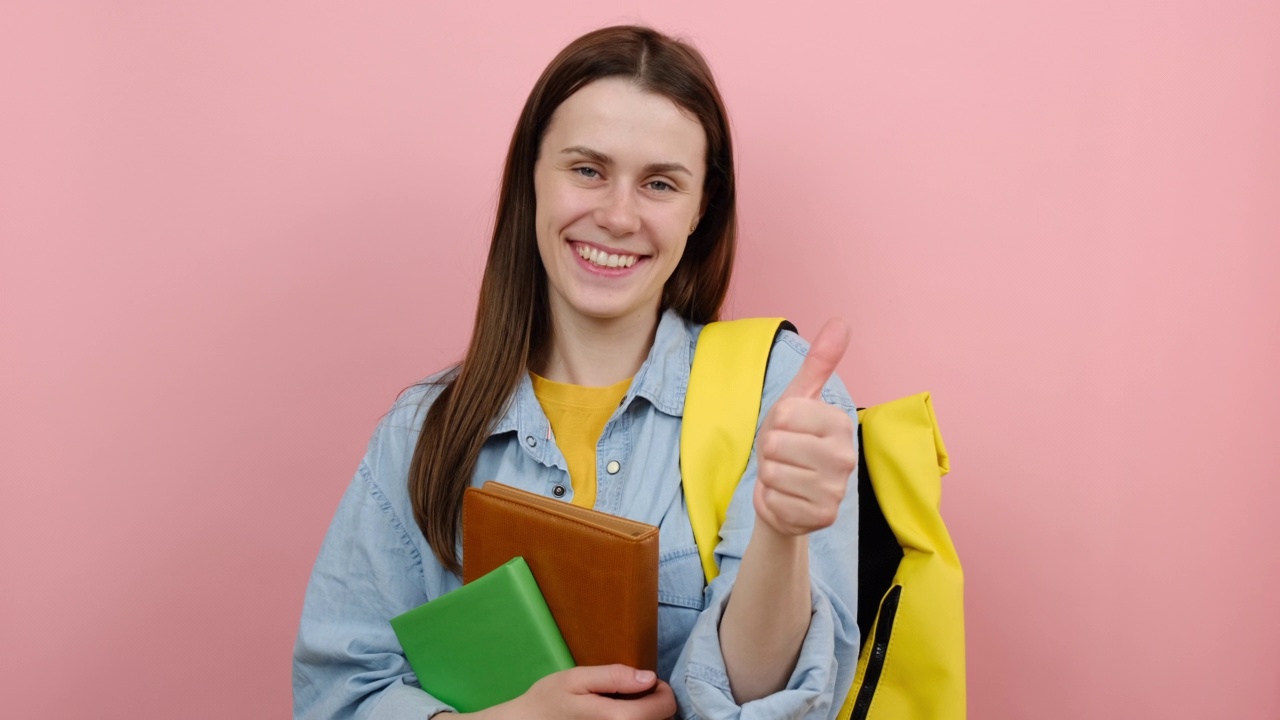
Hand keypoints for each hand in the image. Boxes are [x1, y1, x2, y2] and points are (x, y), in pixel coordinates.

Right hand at [463, 665, 675, 719]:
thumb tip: (648, 677)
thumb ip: (614, 677)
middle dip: (652, 704)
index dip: (660, 690)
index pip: (665, 706)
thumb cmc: (548, 701)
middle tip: (628, 694)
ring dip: (644, 716)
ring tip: (619, 707)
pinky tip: (614, 719)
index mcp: (618, 719)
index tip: (643, 683)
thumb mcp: (576, 678)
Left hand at [753, 318, 857, 536]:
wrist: (786, 492)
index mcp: (840, 423)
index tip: (785, 431)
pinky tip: (786, 498)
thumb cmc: (791, 440)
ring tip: (784, 475)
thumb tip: (841, 322)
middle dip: (769, 451)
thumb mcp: (799, 398)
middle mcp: (846, 457)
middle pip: (776, 445)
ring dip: (769, 476)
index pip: (784, 413)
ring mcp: (837, 490)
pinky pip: (775, 501)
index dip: (774, 423)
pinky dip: (771, 501)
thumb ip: (819, 362)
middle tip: (783, 456)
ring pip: (773, 474)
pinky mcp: (822, 517)